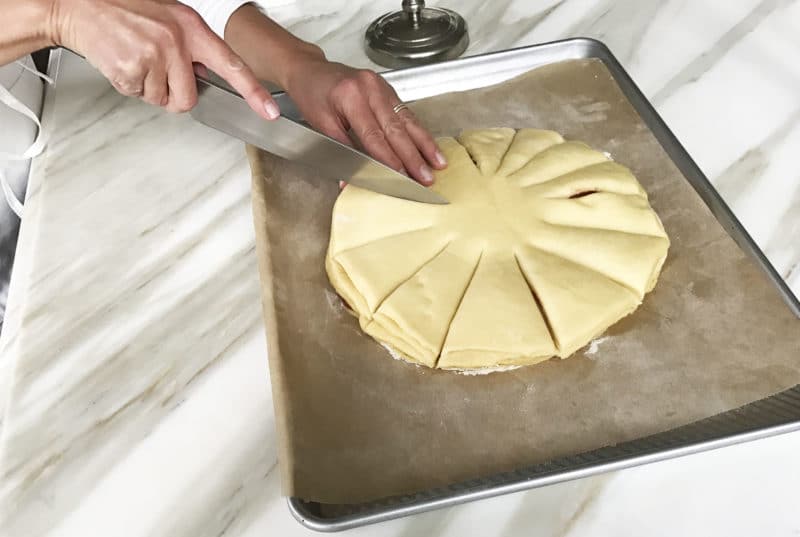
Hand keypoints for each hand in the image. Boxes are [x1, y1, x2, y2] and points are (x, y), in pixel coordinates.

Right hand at [49, 0, 278, 118]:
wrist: (79, 7)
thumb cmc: (125, 10)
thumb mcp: (169, 19)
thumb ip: (192, 46)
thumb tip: (205, 73)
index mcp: (191, 28)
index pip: (232, 65)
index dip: (253, 91)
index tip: (269, 111)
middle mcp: (176, 42)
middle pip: (189, 98)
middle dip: (174, 96)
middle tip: (157, 74)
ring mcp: (152, 57)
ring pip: (163, 100)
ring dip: (149, 88)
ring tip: (136, 59)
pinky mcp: (130, 70)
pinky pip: (139, 96)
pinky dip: (130, 85)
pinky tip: (123, 61)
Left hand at [283, 57, 446, 184]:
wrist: (309, 69)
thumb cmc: (311, 95)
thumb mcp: (319, 124)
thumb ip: (340, 150)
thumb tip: (352, 179)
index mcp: (351, 97)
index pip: (374, 135)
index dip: (389, 159)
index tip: (402, 177)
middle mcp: (370, 88)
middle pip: (396, 129)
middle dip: (413, 156)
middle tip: (426, 176)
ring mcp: (381, 86)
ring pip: (408, 120)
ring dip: (424, 144)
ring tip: (438, 163)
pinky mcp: (387, 89)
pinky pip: (406, 112)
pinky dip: (419, 132)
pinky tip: (429, 146)